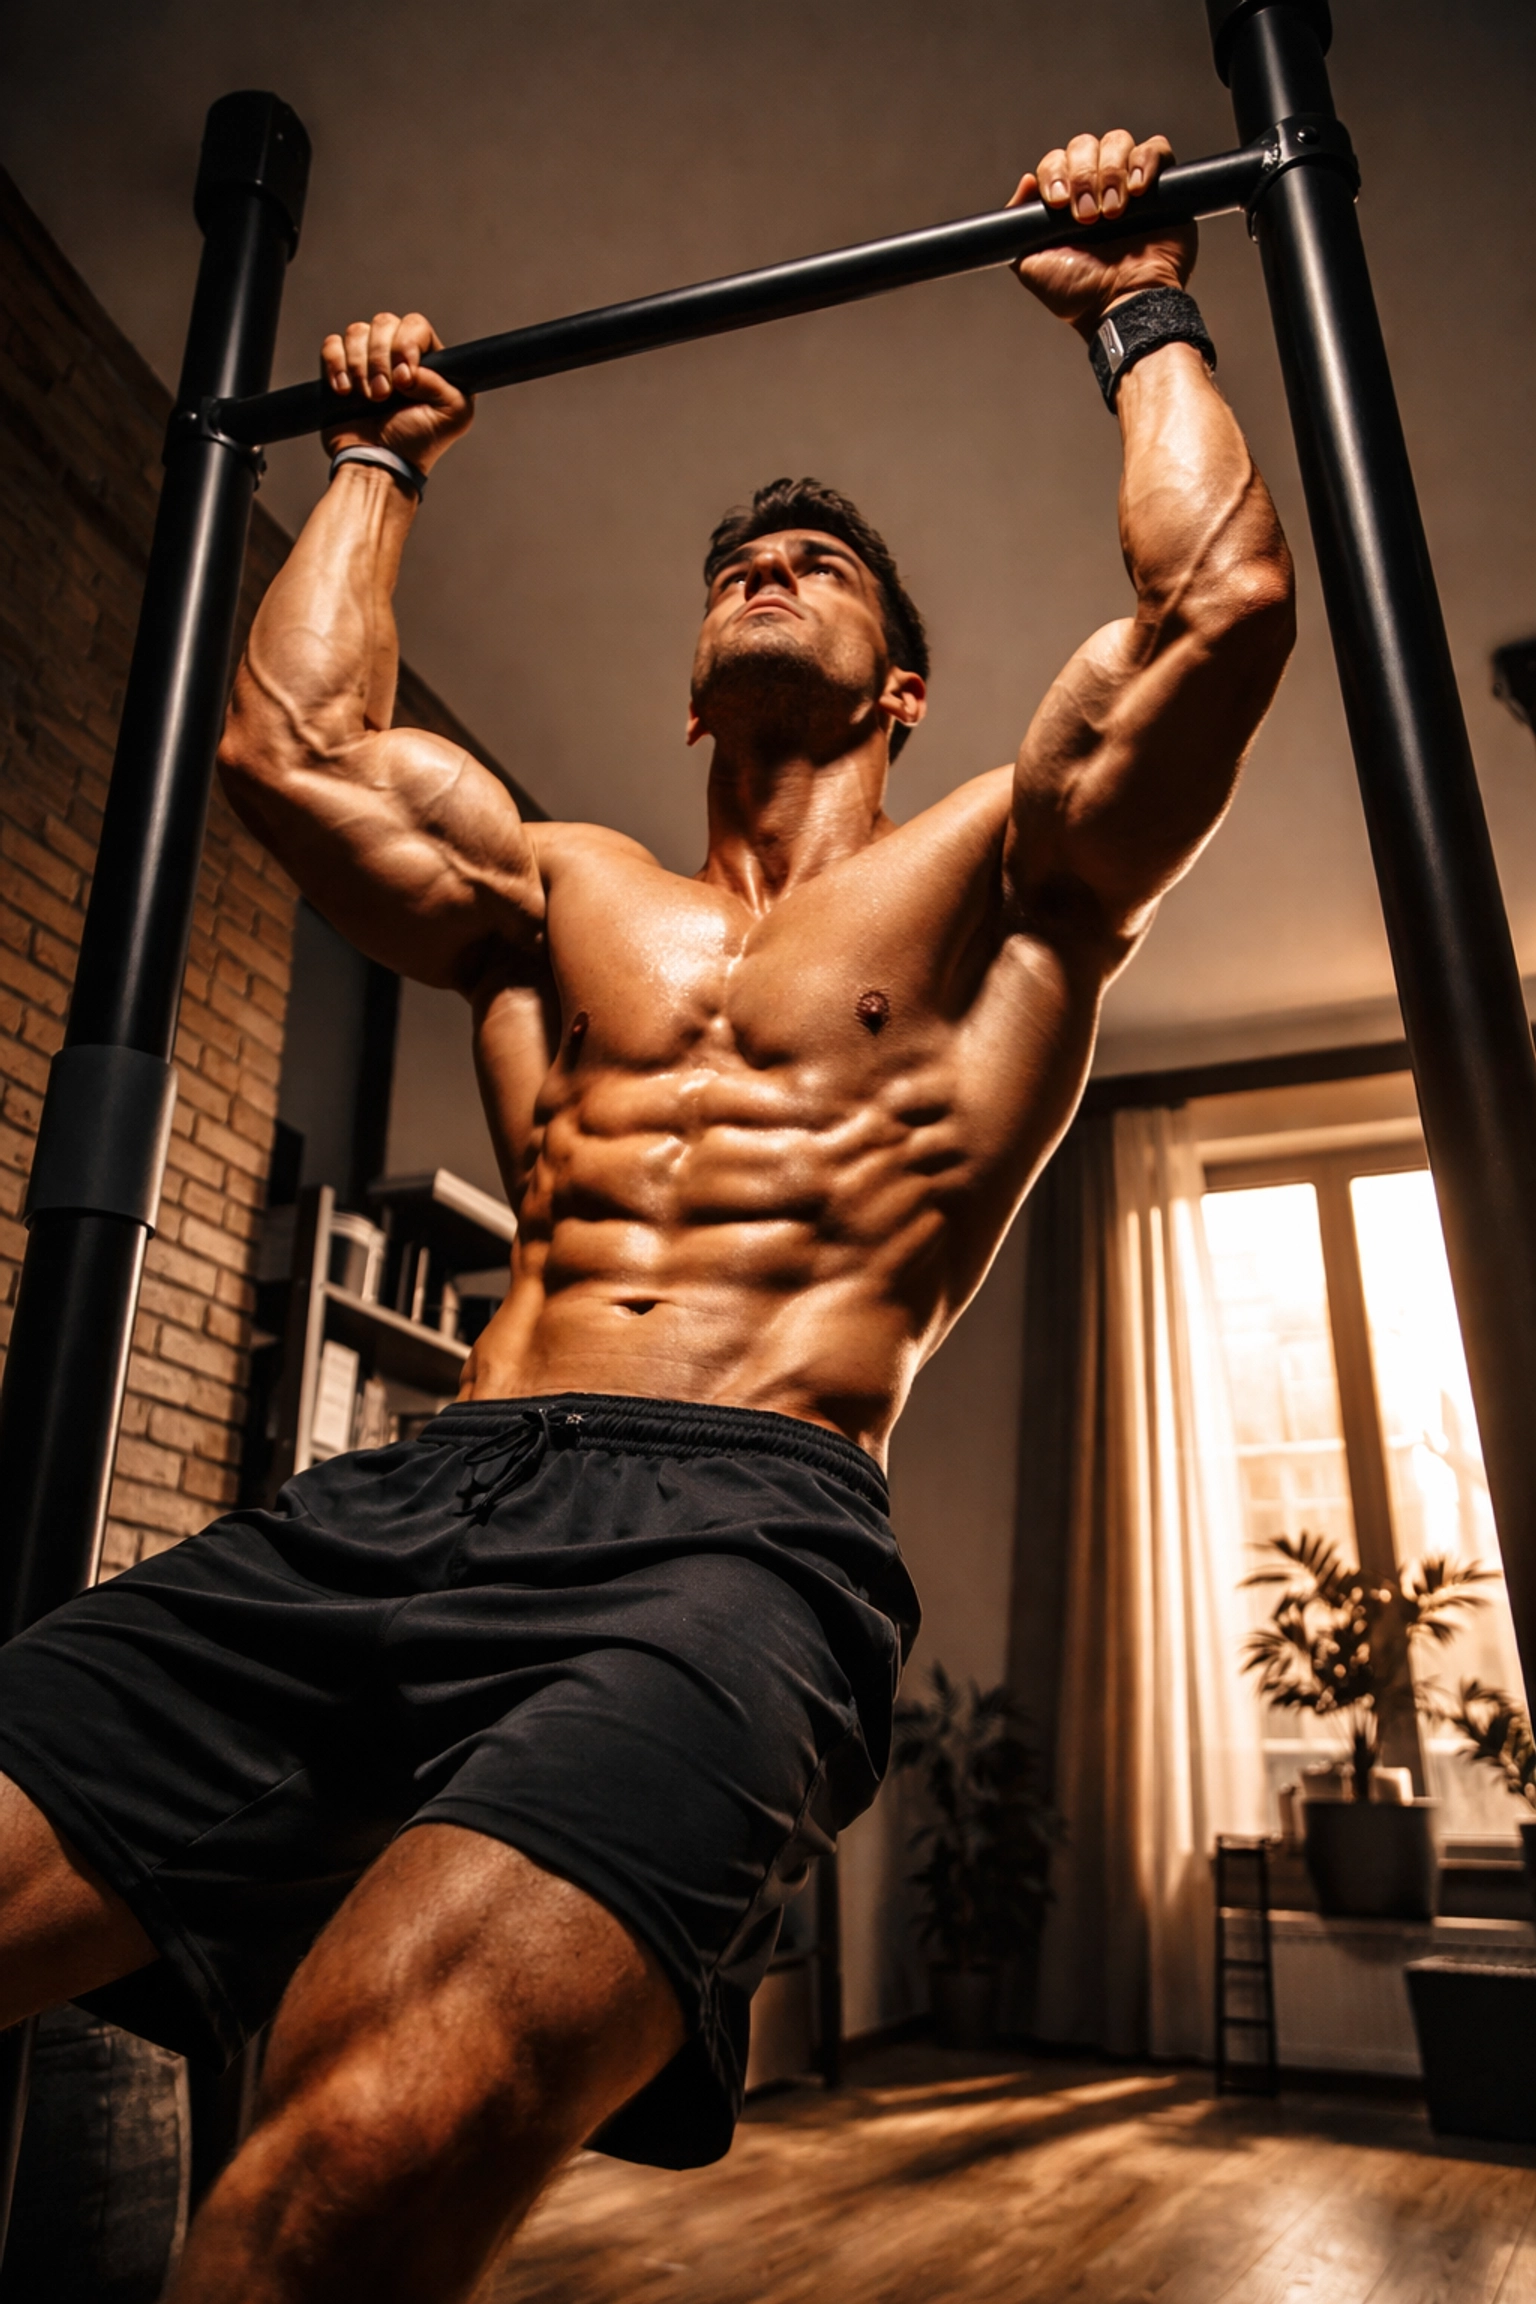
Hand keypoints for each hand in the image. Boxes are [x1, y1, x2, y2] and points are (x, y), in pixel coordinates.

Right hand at [320, 311, 473, 473]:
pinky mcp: (341, 369)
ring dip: (360, 367)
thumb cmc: (415, 445)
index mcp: (429, 362)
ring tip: (368, 399)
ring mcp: (369, 362)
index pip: (416, 326)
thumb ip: (447, 381)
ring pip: (357, 332)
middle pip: (384, 323)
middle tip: (383, 395)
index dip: (407, 345)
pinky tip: (345, 392)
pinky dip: (336, 366)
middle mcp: (398, 356)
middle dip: (380, 359)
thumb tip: (409, 366)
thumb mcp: (454, 416)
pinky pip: (332, 345)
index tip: (405, 378)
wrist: (378, 465)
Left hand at [1009, 132, 1194, 336]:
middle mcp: (1097, 188)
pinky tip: (1138, 190)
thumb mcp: (1031, 265)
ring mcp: (1131, 184)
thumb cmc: (1080, 295)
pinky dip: (1145, 161)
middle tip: (1087, 216)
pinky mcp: (1163, 187)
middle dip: (1083, 176)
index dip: (1055, 173)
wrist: (1121, 305)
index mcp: (1067, 201)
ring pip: (1117, 142)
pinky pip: (1156, 148)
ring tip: (1113, 214)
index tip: (1058, 203)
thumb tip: (1026, 183)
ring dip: (1111, 173)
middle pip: (1085, 145)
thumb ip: (1019, 225)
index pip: (1056, 161)